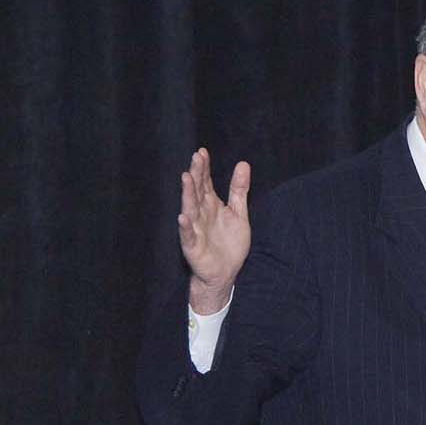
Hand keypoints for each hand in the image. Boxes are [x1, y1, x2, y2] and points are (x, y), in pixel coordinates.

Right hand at [177, 147, 250, 314]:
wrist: (225, 272)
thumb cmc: (229, 243)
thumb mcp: (239, 213)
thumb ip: (239, 190)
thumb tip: (243, 163)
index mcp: (211, 205)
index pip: (205, 182)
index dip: (204, 168)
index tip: (202, 152)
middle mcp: (200, 214)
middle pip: (197, 191)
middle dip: (196, 175)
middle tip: (196, 158)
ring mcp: (195, 229)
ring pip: (190, 208)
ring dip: (187, 194)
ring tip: (185, 178)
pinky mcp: (193, 246)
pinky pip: (188, 235)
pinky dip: (185, 227)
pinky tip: (182, 217)